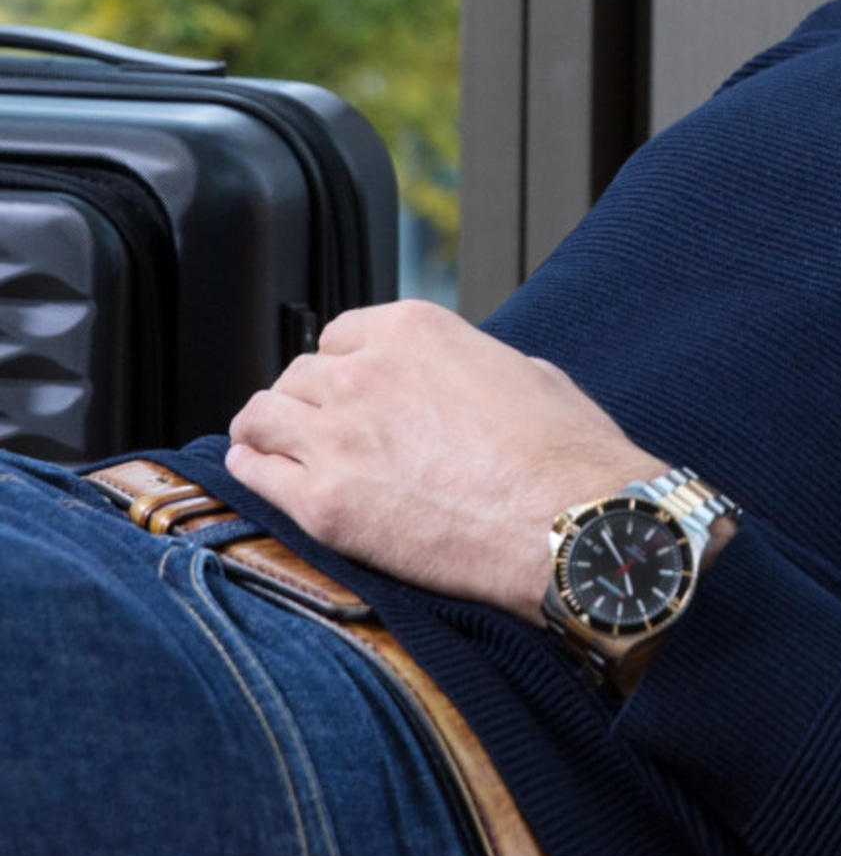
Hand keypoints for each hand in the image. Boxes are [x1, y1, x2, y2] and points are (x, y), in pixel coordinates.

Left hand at [226, 301, 656, 624]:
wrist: (570, 524)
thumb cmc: (564, 456)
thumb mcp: (528, 373)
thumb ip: (472, 366)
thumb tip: (461, 382)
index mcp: (415, 331)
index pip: (341, 335)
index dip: (346, 364)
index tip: (352, 389)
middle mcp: (365, 373)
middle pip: (300, 375)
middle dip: (311, 401)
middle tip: (326, 430)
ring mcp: (338, 438)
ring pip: (262, 416)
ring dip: (270, 430)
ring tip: (279, 449)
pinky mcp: (324, 503)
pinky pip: (254, 474)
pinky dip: (254, 471)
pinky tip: (263, 475)